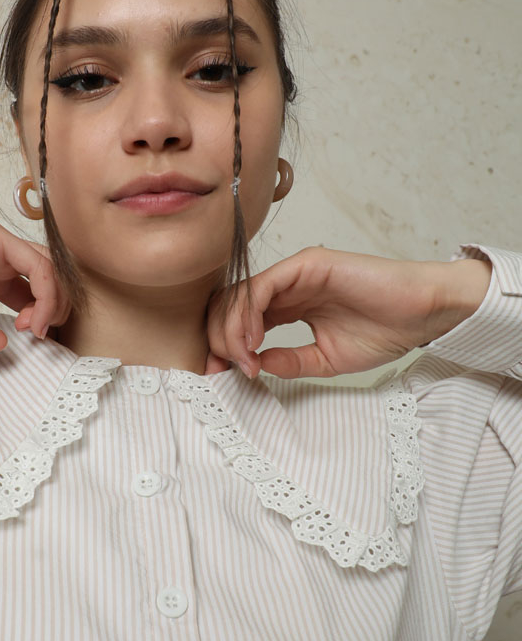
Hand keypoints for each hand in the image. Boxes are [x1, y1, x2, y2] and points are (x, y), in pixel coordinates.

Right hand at [0, 193, 70, 356]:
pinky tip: (32, 317)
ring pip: (50, 269)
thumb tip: (5, 343)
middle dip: (57, 311)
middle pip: (51, 281)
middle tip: (41, 338)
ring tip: (36, 330)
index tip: (30, 344)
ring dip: (55, 303)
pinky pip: (36, 263)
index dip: (41, 320)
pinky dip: (45, 291)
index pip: (33, 295)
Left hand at [203, 246, 491, 378]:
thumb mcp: (325, 360)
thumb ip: (288, 362)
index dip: (224, 348)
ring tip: (244, 360)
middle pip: (229, 306)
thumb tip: (254, 365)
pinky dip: (248, 315)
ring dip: (231, 331)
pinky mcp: (307, 264)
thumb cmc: (383, 332)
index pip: (239, 322)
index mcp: (287, 306)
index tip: (223, 376)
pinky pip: (261, 286)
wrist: (421, 314)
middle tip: (226, 370)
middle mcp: (286, 286)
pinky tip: (254, 341)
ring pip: (240, 296)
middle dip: (219, 340)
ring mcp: (294, 273)